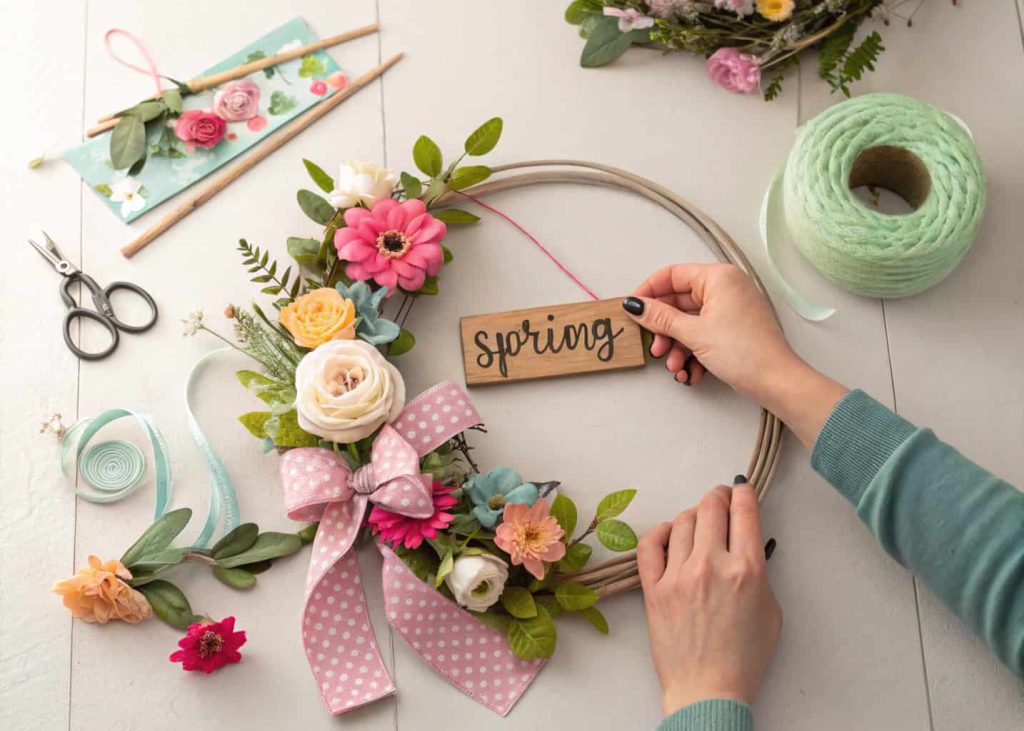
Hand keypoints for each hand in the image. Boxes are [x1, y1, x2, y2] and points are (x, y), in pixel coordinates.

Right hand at [623, 263, 847, 446]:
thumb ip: (660, 318)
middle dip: (664, 328)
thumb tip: (636, 306)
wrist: (777, 382)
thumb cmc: (745, 352)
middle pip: (679, 302)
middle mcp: (726, 288)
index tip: (632, 310)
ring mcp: (731, 309)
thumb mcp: (693, 333)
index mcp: (718, 277)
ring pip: (689, 322)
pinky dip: (692, 352)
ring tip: (674, 365)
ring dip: (677, 345)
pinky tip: (690, 371)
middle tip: (654, 346)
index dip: (648, 292)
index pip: (672, 275)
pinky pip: (703, 334)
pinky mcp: (733, 329)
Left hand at [638, 481, 781, 715]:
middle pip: (711, 508)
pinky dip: (659, 531)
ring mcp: (679, 575)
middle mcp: (712, 565)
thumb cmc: (744, 657)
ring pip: (681, 521)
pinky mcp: (654, 588)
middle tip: (719, 498)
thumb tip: (745, 545)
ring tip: (698, 521)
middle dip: (718, 496)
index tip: (740, 488)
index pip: (744, 512)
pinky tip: (667, 533)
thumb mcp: (771, 610)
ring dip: (692, 515)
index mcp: (747, 570)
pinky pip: (649, 544)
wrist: (708, 689)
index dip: (743, 493)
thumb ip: (759, 572)